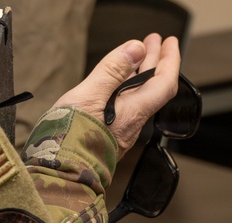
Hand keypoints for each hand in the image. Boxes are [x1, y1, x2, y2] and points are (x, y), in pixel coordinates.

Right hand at [54, 33, 180, 157]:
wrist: (61, 170)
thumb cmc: (71, 137)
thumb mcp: (90, 94)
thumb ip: (113, 71)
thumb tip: (136, 49)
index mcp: (134, 111)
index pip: (164, 83)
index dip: (170, 60)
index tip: (170, 42)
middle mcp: (133, 122)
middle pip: (152, 87)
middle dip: (155, 61)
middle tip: (154, 41)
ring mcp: (123, 129)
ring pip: (139, 96)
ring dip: (141, 72)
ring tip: (138, 53)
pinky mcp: (111, 133)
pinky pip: (127, 105)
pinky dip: (127, 85)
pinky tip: (119, 80)